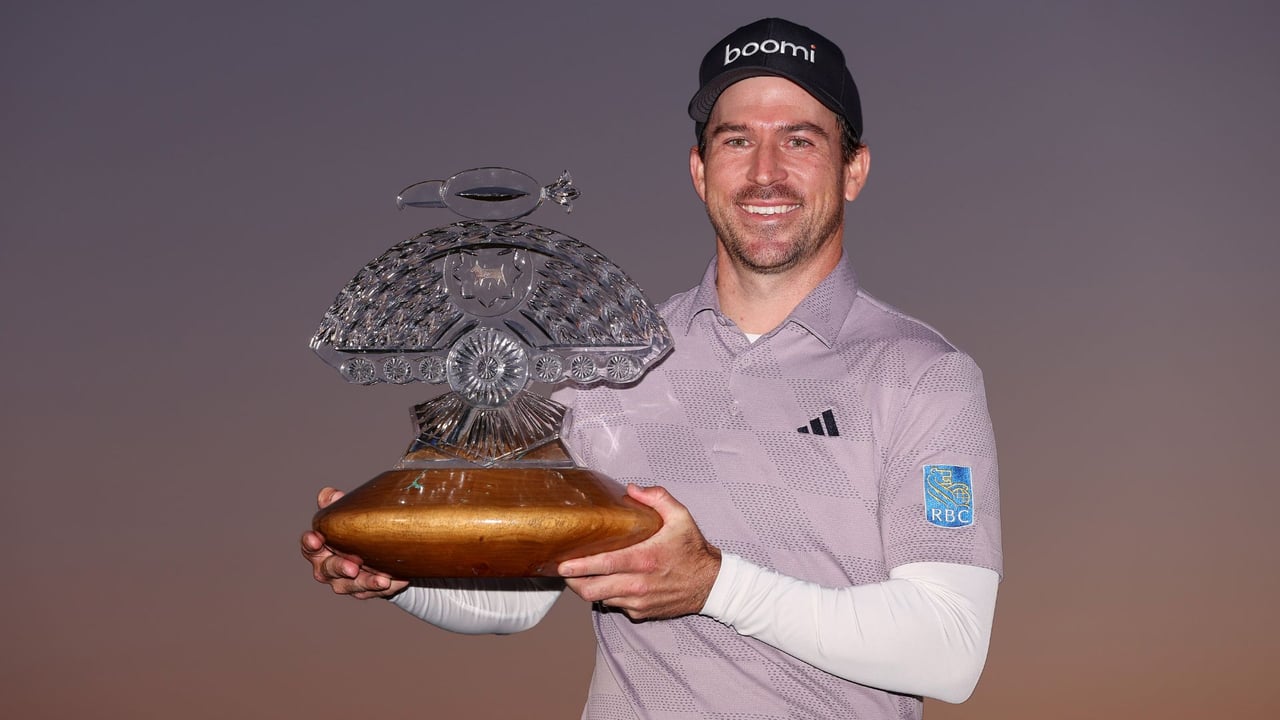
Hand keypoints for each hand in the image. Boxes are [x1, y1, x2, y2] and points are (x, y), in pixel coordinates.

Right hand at [301, 487, 409, 599]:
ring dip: (367, 582)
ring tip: (382, 579)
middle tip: (353, 567)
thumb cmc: (352, 531)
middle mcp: (328, 568)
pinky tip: (399, 579)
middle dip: (341, 568)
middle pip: (329, 570)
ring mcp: (346, 582)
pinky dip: (388, 586)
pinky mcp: (365, 591)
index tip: (315, 539)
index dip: (309, 543)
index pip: (309, 547)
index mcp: (319, 549)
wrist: (372, 552)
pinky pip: (375, 592)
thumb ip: (334, 503)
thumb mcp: (343, 514)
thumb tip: (331, 494)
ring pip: (352, 586)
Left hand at [558, 484, 720, 620]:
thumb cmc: (692, 549)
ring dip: (587, 589)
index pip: (604, 565)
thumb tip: (631, 489)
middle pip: (592, 590)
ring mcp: (638, 601)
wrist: (710, 584)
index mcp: (644, 558)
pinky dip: (606, 596)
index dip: (579, 567)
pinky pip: (614, 605)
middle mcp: (639, 584)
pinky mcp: (640, 613)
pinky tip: (607, 583)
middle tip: (564, 570)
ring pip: (600, 600)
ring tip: (580, 575)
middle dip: (573, 582)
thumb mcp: (680, 517)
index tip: (562, 564)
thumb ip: (656, 498)